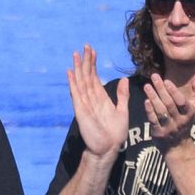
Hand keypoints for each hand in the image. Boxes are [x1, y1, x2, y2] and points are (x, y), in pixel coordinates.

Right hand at [67, 44, 128, 160]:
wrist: (109, 148)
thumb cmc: (115, 133)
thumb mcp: (122, 110)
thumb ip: (122, 95)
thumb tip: (124, 79)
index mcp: (100, 98)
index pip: (95, 77)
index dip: (93, 64)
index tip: (92, 51)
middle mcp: (91, 99)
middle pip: (86, 76)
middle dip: (85, 61)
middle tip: (84, 46)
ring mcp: (85, 104)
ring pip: (81, 82)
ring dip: (78, 68)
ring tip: (76, 54)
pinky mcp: (81, 110)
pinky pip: (77, 94)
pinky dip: (73, 83)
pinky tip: (71, 73)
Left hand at [144, 73, 194, 148]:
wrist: (177, 145)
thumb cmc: (185, 121)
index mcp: (189, 113)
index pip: (181, 101)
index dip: (174, 91)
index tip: (166, 81)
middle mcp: (179, 121)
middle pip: (169, 104)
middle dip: (161, 89)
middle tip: (154, 77)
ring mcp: (168, 127)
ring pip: (160, 111)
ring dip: (153, 97)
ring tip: (147, 86)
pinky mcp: (158, 133)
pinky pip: (153, 120)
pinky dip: (149, 110)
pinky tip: (145, 101)